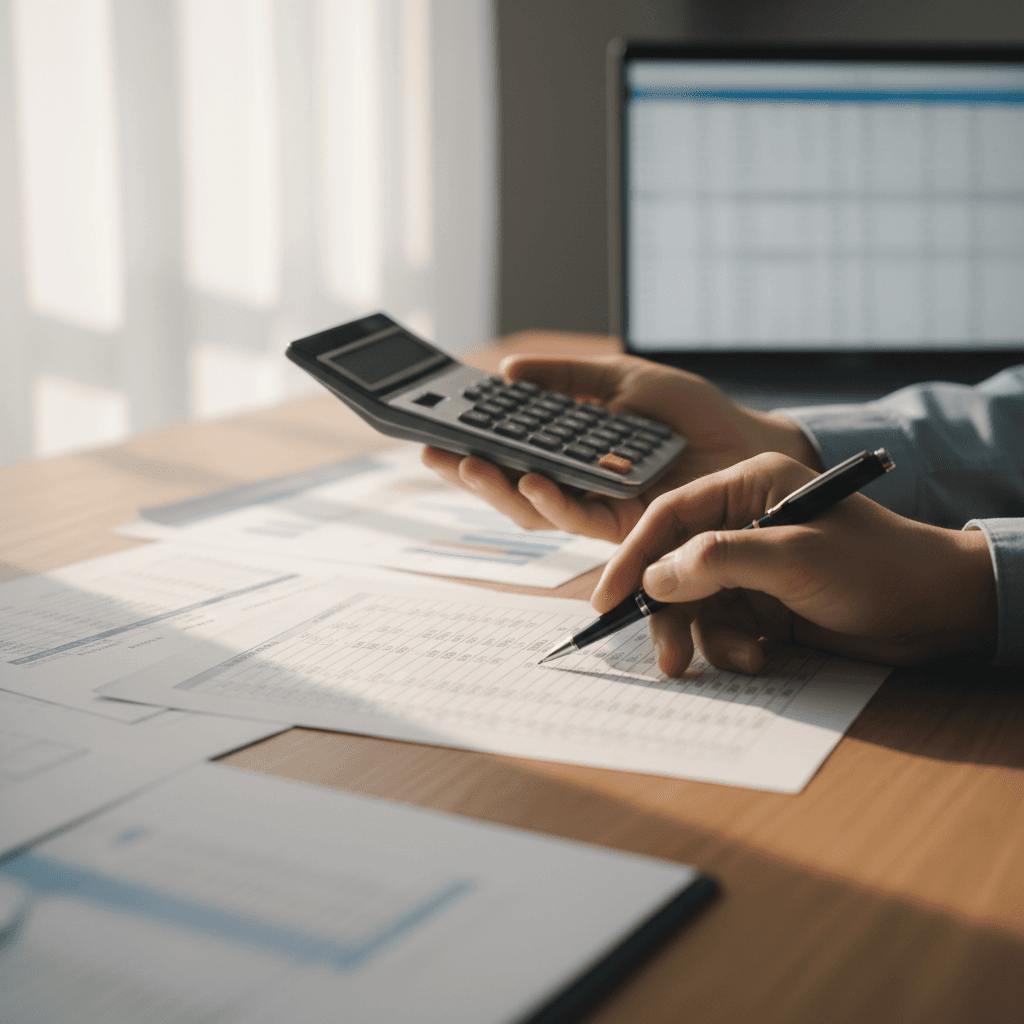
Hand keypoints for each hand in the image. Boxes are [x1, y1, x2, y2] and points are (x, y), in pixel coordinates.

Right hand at [422, 353, 820, 542]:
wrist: (748, 441)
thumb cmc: (689, 413)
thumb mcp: (622, 379)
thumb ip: (568, 378)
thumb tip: (510, 370)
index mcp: (572, 451)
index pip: (511, 452)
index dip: (473, 445)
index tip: (435, 430)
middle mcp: (578, 484)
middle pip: (510, 487)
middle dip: (469, 473)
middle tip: (433, 452)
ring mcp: (599, 507)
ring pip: (534, 510)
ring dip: (498, 491)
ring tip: (470, 466)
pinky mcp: (625, 525)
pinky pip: (580, 517)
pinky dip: (552, 501)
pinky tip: (532, 481)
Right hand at [592, 453, 997, 675]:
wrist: (938, 611)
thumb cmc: (876, 566)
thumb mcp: (794, 556)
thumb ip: (718, 561)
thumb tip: (653, 579)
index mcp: (746, 488)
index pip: (669, 516)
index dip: (633, 557)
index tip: (607, 599)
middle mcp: (742, 522)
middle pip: (674, 567)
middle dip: (670, 613)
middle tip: (668, 657)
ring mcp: (752, 566)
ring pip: (694, 604)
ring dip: (707, 637)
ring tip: (741, 658)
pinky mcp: (763, 604)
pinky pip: (722, 627)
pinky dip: (733, 648)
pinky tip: (762, 657)